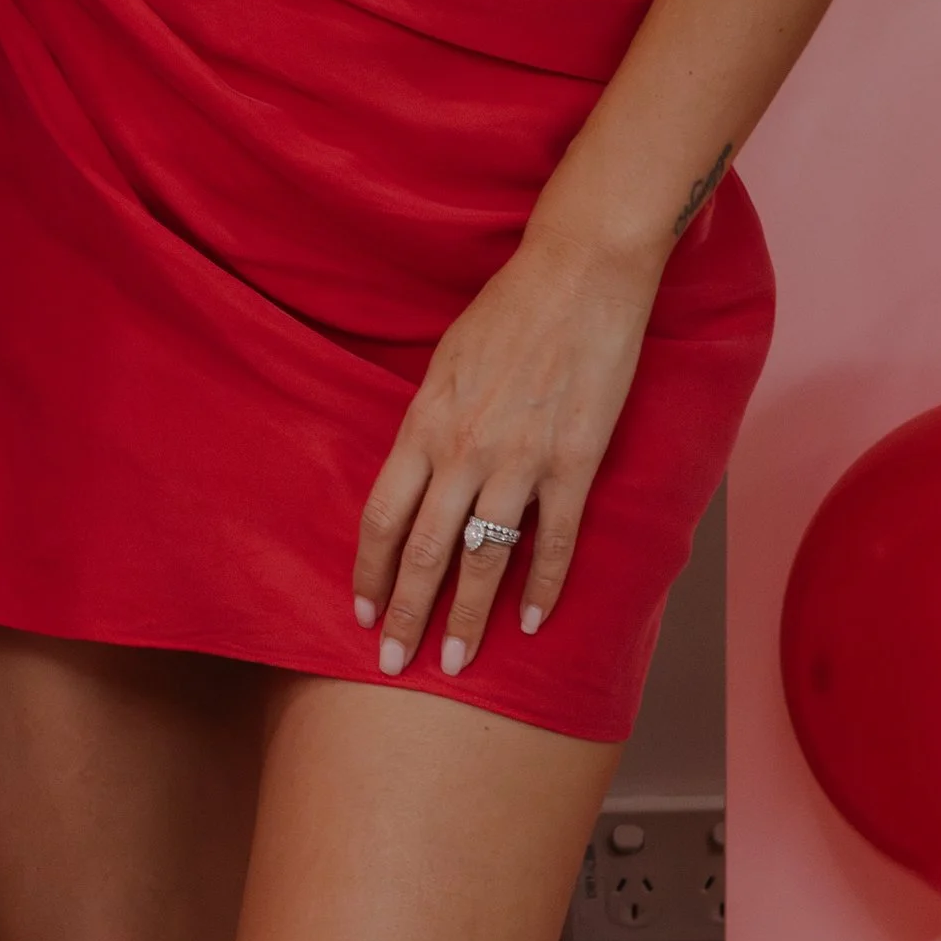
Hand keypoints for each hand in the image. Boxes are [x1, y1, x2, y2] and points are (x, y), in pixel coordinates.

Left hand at [350, 228, 659, 678]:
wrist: (577, 274)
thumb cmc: (508, 309)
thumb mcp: (446, 361)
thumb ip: (430, 421)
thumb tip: (419, 470)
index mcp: (425, 422)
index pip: (382, 515)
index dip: (369, 571)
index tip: (362, 614)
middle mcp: (464, 448)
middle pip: (423, 550)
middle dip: (406, 615)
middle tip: (394, 666)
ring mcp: (520, 459)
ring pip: (483, 558)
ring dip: (469, 617)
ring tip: (457, 662)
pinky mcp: (573, 461)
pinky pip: (554, 540)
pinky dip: (543, 587)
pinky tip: (532, 622)